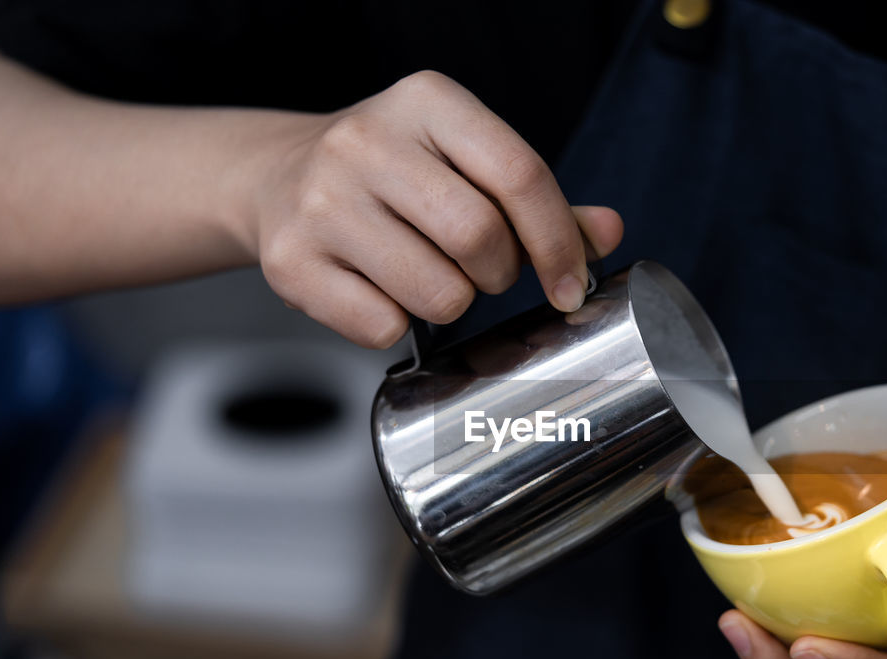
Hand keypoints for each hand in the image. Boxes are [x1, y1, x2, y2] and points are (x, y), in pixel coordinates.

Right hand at [248, 71, 622, 347]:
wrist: (277, 179)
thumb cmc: (394, 176)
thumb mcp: (465, 163)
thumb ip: (538, 199)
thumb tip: (608, 233)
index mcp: (427, 103)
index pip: (519, 173)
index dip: (558, 242)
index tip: (570, 285)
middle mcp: (366, 141)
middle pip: (480, 238)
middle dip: (498, 274)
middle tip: (481, 271)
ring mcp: (321, 201)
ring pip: (436, 293)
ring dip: (451, 304)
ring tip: (427, 275)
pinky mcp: (291, 262)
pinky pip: (382, 327)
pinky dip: (397, 326)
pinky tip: (381, 291)